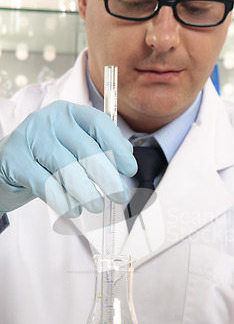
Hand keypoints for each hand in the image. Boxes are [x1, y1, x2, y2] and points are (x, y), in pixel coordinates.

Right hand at [0, 101, 136, 216]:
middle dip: (108, 177)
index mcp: (68, 112)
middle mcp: (49, 119)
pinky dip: (63, 201)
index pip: (98, 124)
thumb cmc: (48, 159)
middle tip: (120, 197)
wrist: (5, 166)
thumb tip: (128, 154)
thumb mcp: (74, 148)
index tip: (130, 169)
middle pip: (86, 150)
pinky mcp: (14, 159)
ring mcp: (29, 137)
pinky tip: (73, 211)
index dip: (117, 147)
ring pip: (67, 169)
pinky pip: (46, 185)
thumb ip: (100, 147)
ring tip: (97, 207)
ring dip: (87, 193)